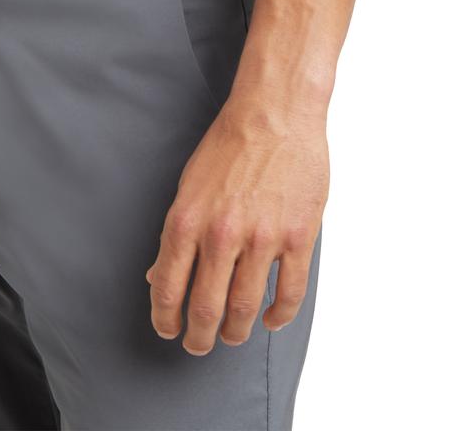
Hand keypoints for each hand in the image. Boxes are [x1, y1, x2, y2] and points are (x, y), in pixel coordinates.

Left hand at [145, 99, 327, 354]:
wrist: (275, 112)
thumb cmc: (229, 143)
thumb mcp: (188, 184)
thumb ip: (176, 234)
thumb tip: (157, 276)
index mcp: (188, 220)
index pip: (168, 287)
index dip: (165, 319)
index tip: (168, 331)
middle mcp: (222, 234)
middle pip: (206, 308)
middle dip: (199, 337)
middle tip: (198, 345)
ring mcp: (263, 238)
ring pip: (245, 309)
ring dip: (235, 332)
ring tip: (231, 336)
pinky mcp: (298, 238)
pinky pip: (289, 293)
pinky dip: (278, 316)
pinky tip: (270, 320)